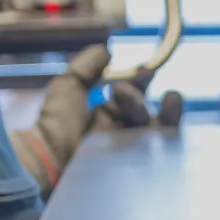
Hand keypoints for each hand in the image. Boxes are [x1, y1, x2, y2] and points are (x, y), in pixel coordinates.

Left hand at [11, 45, 183, 197]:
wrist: (49, 155)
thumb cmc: (56, 122)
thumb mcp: (69, 85)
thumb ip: (87, 66)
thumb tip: (107, 50)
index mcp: (106, 117)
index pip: (132, 97)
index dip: (142, 82)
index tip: (147, 69)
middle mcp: (120, 135)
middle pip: (150, 115)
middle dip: (161, 99)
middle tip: (165, 89)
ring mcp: (129, 153)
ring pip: (157, 131)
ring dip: (166, 114)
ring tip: (171, 98)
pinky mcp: (137, 168)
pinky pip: (161, 151)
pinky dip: (169, 136)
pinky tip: (166, 125)